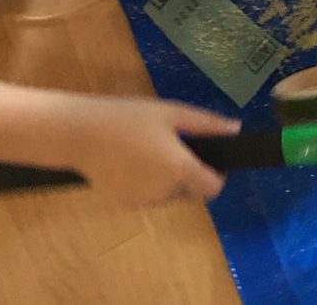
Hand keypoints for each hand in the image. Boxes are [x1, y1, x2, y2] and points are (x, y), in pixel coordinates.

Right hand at [69, 96, 239, 206]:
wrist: (79, 133)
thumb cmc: (128, 117)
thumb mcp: (171, 112)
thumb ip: (206, 124)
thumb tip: (236, 129)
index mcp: (179, 169)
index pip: (213, 189)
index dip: (217, 175)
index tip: (209, 158)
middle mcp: (164, 192)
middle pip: (191, 192)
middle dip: (190, 175)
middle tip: (174, 146)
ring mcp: (142, 202)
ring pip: (169, 196)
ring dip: (169, 181)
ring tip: (150, 150)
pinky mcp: (124, 204)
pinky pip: (147, 197)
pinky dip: (148, 185)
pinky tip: (132, 161)